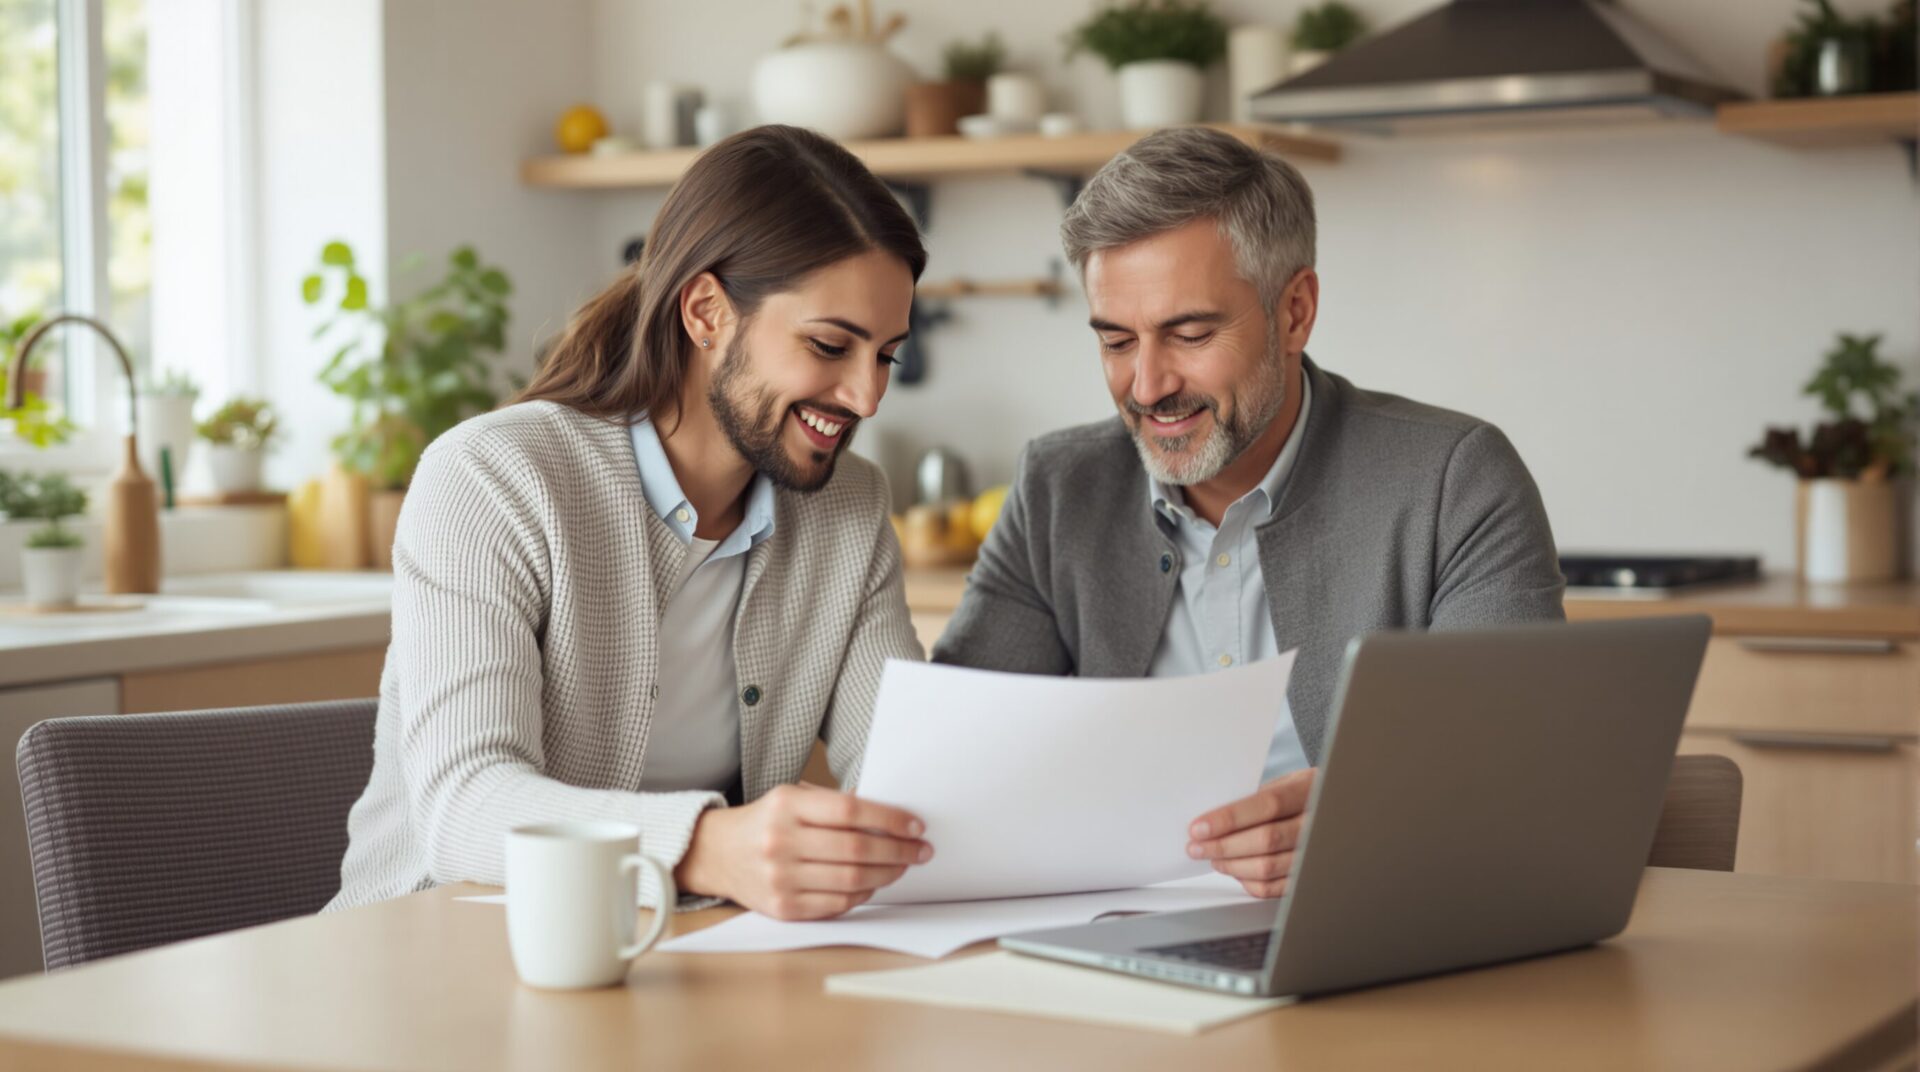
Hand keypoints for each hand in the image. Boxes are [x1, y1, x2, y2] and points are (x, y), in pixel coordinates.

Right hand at [677, 783, 931, 919]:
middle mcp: (780, 842)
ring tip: (902, 866)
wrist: (717, 853)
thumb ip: (836, 804)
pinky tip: (874, 883)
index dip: (889, 818)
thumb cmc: (767, 822)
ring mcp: (780, 878)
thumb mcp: (794, 798)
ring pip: (851, 881)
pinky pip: (837, 905)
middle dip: (898, 850)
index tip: (916, 825)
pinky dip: (863, 895)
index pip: (850, 810)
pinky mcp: (782, 908)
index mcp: (786, 806)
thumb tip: (890, 814)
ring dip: (887, 874)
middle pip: (855, 849)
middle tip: (920, 850)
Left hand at [1187, 768, 1315, 897]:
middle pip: (1266, 839)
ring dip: (1232, 866)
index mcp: (1308, 792)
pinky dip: (1249, 882)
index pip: (1267, 805)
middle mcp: (1316, 824)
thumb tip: (1213, 816)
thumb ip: (1255, 797)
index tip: (1199, 827)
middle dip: (1223, 846)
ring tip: (1213, 859)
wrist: (1336, 808)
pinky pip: (1275, 888)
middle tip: (1196, 847)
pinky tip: (1236, 871)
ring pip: (1268, 867)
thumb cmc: (1304, 794)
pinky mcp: (1308, 877)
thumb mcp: (1285, 782)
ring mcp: (1315, 853)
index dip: (1230, 818)